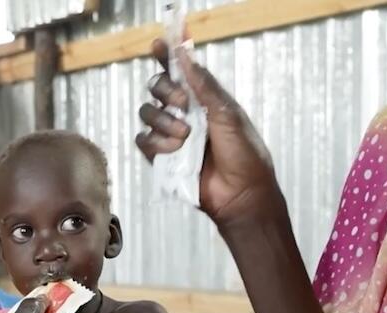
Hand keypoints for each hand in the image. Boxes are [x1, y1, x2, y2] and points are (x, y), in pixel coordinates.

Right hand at [136, 40, 284, 228]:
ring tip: (185, 137)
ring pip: (147, 113)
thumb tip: (185, 54)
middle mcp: (183, 113)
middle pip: (156, 88)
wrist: (240, 193)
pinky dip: (156, 143)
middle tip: (182, 103)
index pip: (179, 71)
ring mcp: (170, 135)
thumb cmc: (243, 153)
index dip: (166, 56)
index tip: (158, 45)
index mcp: (202, 98)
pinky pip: (143, 140)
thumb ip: (204, 85)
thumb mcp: (227, 114)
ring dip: (163, 121)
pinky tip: (174, 150)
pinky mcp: (161, 157)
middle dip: (165, 91)